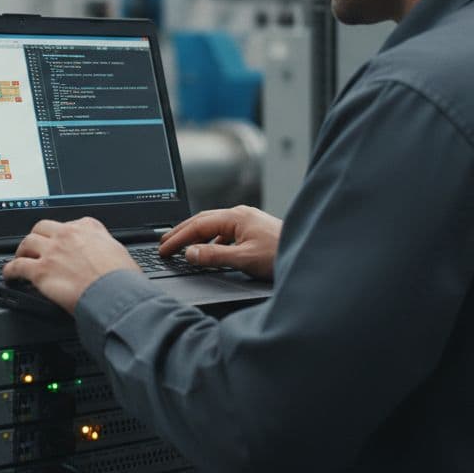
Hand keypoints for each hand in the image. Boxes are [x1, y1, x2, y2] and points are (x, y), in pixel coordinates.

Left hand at [3, 217, 139, 313]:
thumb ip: (105, 248)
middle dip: (37, 236)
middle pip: (42, 228)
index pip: (68, 224)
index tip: (60, 241)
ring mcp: (52, 252)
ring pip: (27, 243)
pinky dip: (10, 270)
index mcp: (88, 228)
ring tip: (21, 258)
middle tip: (36, 247)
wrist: (115, 293)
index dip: (61, 234)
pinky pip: (17, 266)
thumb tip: (105, 255)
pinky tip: (9, 275)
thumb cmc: (121, 277)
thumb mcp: (119, 251)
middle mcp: (67, 235)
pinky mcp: (41, 271)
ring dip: (22, 250)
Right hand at [158, 205, 281, 279]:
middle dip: (181, 232)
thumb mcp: (244, 258)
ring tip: (180, 247)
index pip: (197, 225)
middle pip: (202, 220)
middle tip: (163, 244)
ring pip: (213, 226)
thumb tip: (190, 254)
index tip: (163, 249)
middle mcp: (240, 215)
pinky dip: (210, 241)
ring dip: (195, 236)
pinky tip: (208, 252)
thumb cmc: (281, 254)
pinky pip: (224, 232)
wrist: (310, 252)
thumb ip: (215, 256)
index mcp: (235, 216)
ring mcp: (247, 221)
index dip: (177, 238)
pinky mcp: (253, 230)